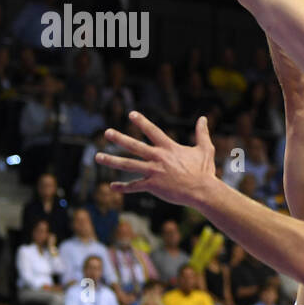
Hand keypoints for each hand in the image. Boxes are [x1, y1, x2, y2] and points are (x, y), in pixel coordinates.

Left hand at [97, 112, 215, 206]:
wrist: (203, 190)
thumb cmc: (204, 170)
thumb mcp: (205, 149)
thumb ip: (202, 133)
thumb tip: (204, 118)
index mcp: (169, 148)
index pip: (152, 131)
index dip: (141, 122)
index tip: (131, 114)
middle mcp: (158, 158)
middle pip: (135, 146)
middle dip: (119, 138)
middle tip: (107, 132)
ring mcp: (154, 172)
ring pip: (128, 165)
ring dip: (112, 160)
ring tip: (98, 156)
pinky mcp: (153, 186)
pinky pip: (135, 186)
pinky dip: (123, 188)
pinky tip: (112, 187)